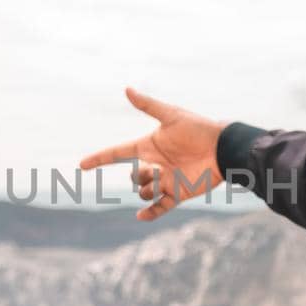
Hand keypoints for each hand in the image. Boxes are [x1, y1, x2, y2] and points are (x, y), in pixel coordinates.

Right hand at [79, 87, 226, 220]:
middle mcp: (155, 164)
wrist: (222, 148)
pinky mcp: (178, 193)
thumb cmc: (198, 129)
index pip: (118, 153)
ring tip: (162, 181)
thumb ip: (148, 105)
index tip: (82, 164)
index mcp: (148, 146)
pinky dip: (150, 213)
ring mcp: (165, 180)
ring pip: (144, 192)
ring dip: (147, 189)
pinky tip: (141, 216)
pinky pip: (160, 208)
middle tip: (156, 169)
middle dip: (139, 175)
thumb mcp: (171, 116)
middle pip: (133, 176)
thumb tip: (127, 89)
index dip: (100, 158)